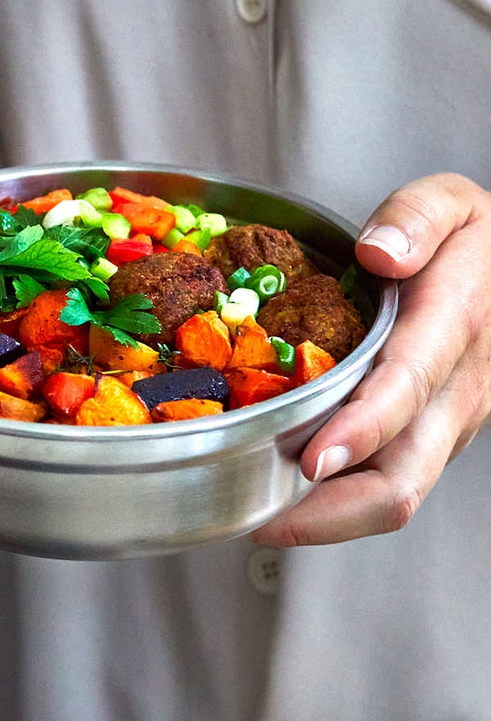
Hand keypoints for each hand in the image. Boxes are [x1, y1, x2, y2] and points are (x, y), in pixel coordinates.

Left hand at [255, 172, 490, 547]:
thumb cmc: (474, 238)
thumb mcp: (451, 201)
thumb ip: (415, 218)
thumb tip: (378, 254)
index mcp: (458, 324)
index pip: (408, 388)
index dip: (360, 430)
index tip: (311, 460)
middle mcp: (457, 391)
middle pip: (402, 477)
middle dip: (330, 510)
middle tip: (256, 517)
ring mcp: (448, 426)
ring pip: (394, 496)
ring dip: (324, 518)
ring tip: (251, 518)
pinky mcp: (433, 443)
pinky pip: (387, 486)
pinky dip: (335, 506)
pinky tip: (279, 500)